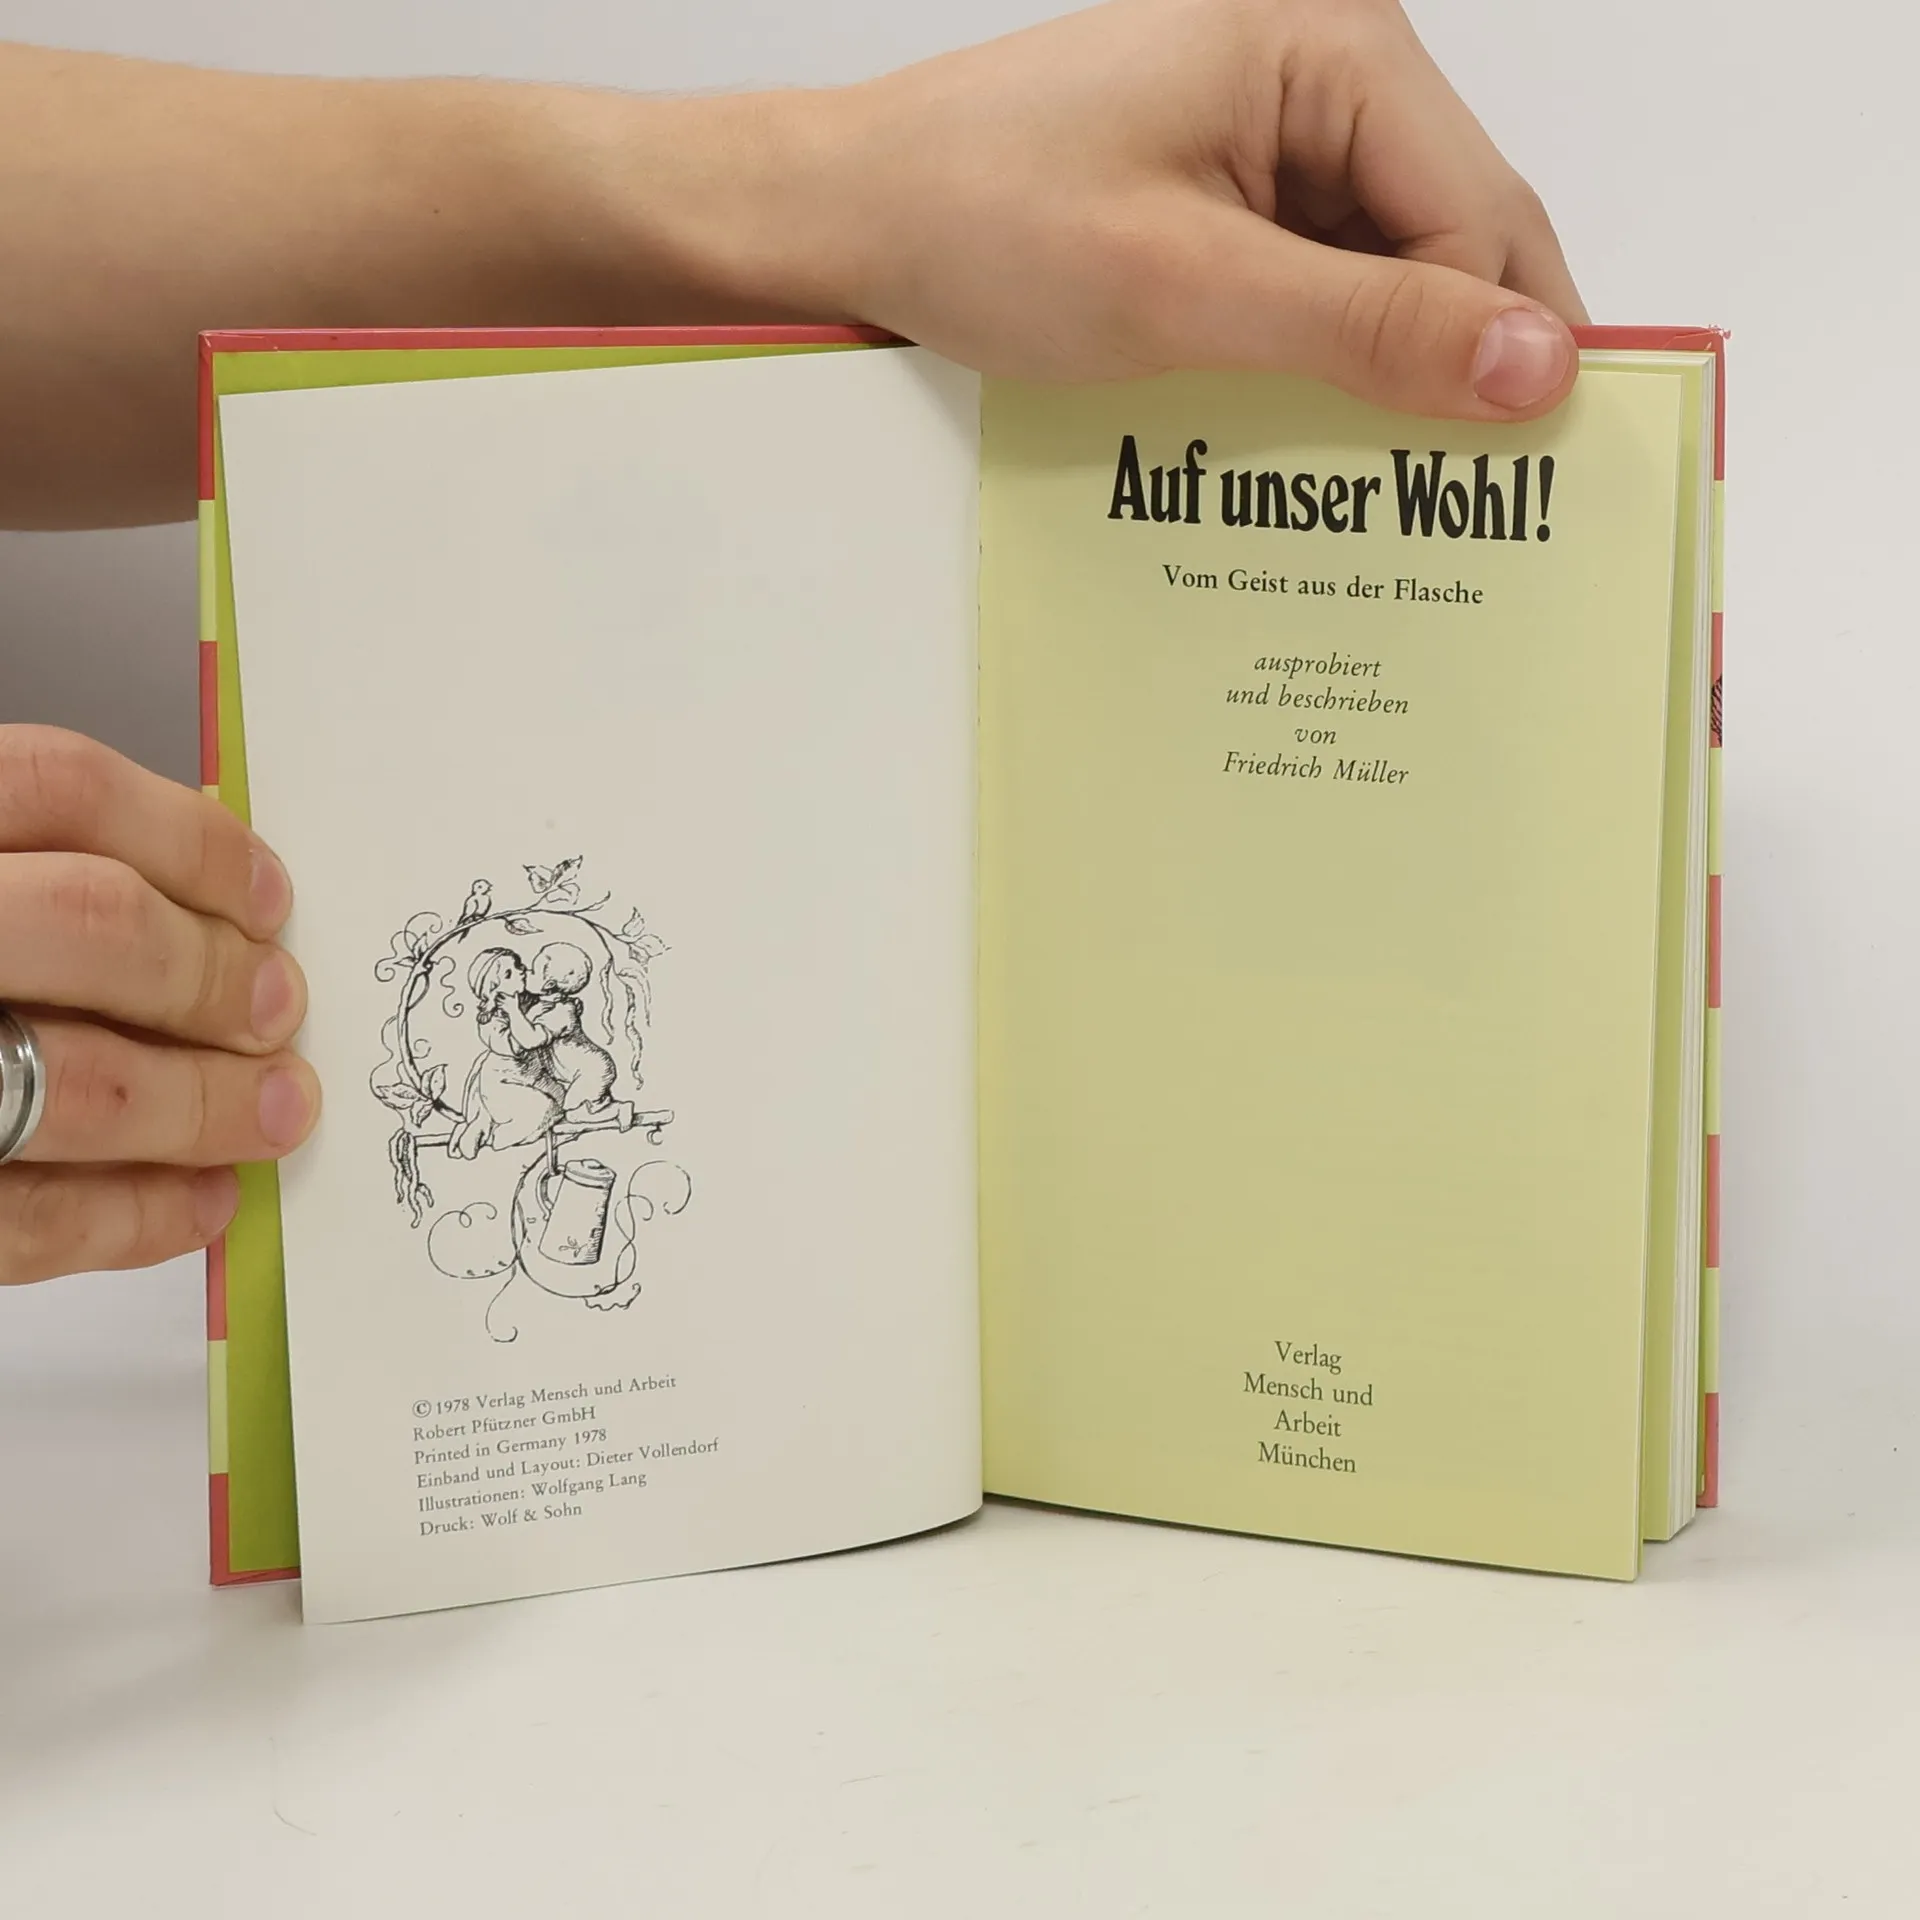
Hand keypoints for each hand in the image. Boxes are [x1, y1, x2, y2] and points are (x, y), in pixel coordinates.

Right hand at [0, 727, 318, 1283]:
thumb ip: (19, 858)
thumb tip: (198, 872)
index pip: (59, 788)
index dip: (193, 841)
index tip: (269, 897)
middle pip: (93, 926)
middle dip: (215, 978)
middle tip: (280, 1010)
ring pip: (77, 1083)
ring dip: (205, 1107)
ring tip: (275, 1115)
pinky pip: (24, 1221)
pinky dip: (131, 1217)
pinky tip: (198, 1203)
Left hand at [792, 0, 1584, 417]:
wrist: (851, 214)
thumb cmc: (983, 221)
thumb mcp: (1185, 289)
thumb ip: (1365, 329)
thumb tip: (1537, 367)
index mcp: (1333, 48)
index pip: (1479, 217)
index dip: (1495, 352)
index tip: (1501, 484)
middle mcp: (1325, 69)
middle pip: (1452, 238)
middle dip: (1451, 364)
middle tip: (1452, 507)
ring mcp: (1279, 128)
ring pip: (1392, 270)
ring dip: (1384, 374)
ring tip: (1368, 486)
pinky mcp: (1236, 184)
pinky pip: (1321, 278)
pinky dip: (1322, 357)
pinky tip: (1301, 432)